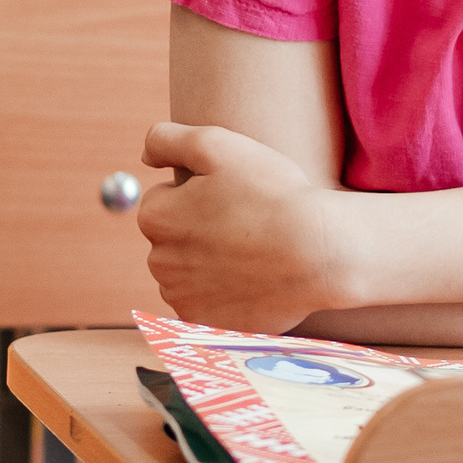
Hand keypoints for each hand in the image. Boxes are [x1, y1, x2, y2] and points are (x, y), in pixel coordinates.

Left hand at [137, 122, 344, 332]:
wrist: (316, 252)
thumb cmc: (271, 194)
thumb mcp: (218, 144)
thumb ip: (167, 140)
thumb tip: (145, 156)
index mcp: (155, 217)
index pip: (162, 198)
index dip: (198, 191)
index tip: (230, 194)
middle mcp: (158, 262)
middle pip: (172, 236)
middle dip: (197, 227)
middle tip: (243, 220)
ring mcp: (182, 296)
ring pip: (186, 270)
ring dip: (207, 260)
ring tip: (250, 249)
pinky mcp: (206, 323)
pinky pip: (204, 301)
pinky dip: (221, 291)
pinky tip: (249, 277)